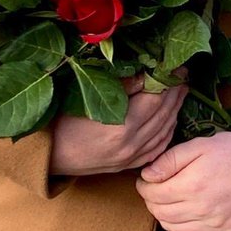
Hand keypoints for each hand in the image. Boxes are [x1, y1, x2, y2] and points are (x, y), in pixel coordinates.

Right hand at [49, 76, 185, 176]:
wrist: (47, 156)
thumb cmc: (62, 123)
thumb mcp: (89, 97)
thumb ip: (122, 86)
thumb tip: (147, 73)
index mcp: (121, 126)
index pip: (155, 99)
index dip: (168, 81)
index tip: (176, 65)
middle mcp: (131, 145)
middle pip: (164, 114)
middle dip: (176, 92)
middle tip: (183, 74)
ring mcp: (132, 158)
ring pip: (164, 130)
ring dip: (175, 109)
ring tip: (180, 91)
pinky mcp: (129, 165)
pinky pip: (158, 147)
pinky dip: (168, 130)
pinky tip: (171, 117)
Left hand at [136, 132, 230, 230]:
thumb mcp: (202, 144)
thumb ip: (171, 159)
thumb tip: (147, 175)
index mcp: (193, 185)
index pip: (152, 194)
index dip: (144, 185)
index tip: (147, 178)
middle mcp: (201, 209)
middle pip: (159, 212)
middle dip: (152, 200)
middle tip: (157, 188)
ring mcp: (214, 225)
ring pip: (172, 229)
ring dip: (164, 216)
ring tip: (170, 201)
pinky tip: (181, 222)